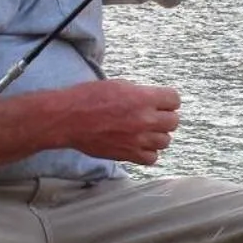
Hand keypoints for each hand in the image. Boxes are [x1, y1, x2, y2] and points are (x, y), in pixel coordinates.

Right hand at [62, 80, 181, 165]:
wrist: (68, 119)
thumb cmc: (88, 98)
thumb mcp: (119, 85)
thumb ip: (140, 93)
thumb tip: (153, 100)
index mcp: (143, 98)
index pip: (175, 99)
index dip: (168, 100)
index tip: (161, 101)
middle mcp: (145, 120)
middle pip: (173, 121)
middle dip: (165, 117)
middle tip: (153, 115)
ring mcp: (138, 139)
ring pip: (165, 141)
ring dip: (158, 135)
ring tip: (146, 131)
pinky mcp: (128, 154)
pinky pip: (152, 158)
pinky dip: (148, 152)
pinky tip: (139, 145)